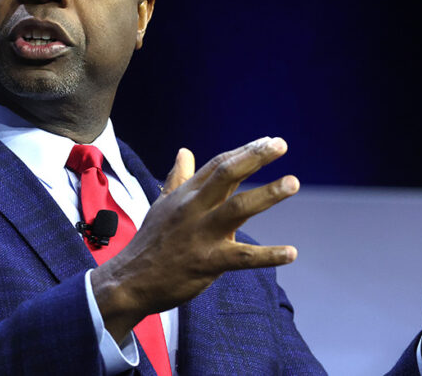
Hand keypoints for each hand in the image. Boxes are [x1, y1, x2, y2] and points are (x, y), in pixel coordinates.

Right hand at [91, 137, 299, 339]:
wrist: (130, 281)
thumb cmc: (150, 241)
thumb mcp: (162, 205)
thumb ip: (179, 178)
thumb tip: (184, 151)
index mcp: (186, 194)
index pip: (218, 165)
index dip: (244, 151)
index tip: (268, 140)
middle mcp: (194, 209)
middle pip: (226, 174)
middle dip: (254, 157)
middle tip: (280, 144)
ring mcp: (201, 234)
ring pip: (238, 208)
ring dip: (267, 194)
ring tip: (292, 182)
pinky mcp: (208, 262)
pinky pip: (243, 257)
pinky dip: (268, 256)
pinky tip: (291, 253)